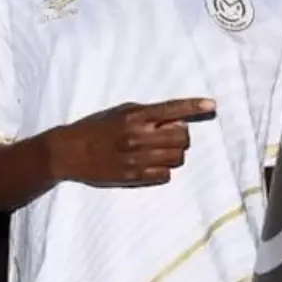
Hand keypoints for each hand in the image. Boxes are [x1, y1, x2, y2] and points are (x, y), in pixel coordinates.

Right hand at [50, 98, 215, 186]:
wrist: (69, 151)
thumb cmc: (96, 128)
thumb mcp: (120, 112)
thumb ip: (148, 115)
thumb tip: (176, 120)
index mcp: (135, 116)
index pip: (172, 109)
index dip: (194, 106)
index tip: (212, 105)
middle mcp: (138, 136)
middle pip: (182, 136)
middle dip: (180, 135)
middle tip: (168, 135)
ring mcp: (137, 158)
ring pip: (177, 157)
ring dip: (173, 153)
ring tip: (158, 150)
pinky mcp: (133, 176)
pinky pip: (165, 175)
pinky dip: (163, 170)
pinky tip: (150, 164)